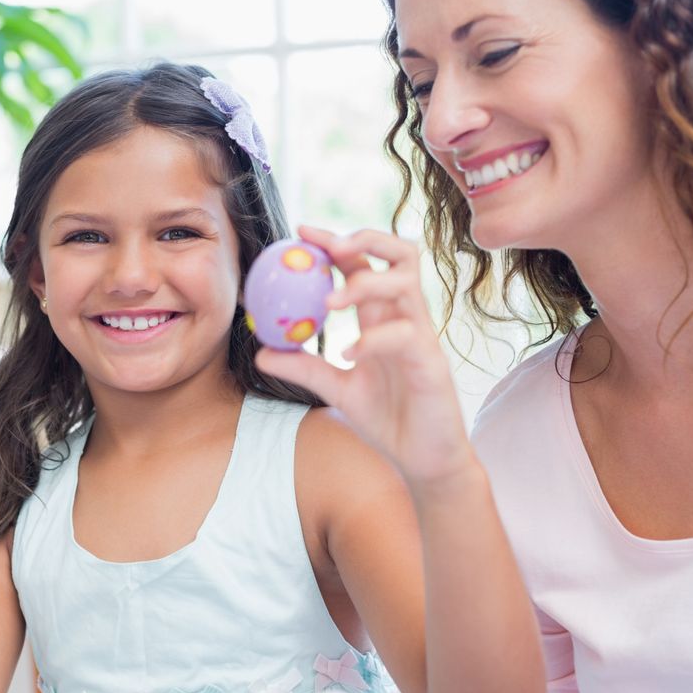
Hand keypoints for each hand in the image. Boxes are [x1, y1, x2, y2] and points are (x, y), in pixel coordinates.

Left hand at [256, 225, 475, 488]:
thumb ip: (304, 368)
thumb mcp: (337, 390)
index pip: (364, 264)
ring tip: (329, 303)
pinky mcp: (431, 362)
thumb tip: (261, 352)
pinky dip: (372, 339)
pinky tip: (347, 354)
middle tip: (328, 248)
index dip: (336, 242)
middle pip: (398, 254)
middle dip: (364, 240)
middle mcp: (406, 318)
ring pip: (404, 284)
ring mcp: (422, 337)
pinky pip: (404, 336)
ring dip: (364, 283)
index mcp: (383, 318)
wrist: (424, 459)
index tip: (301, 232)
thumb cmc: (389, 420)